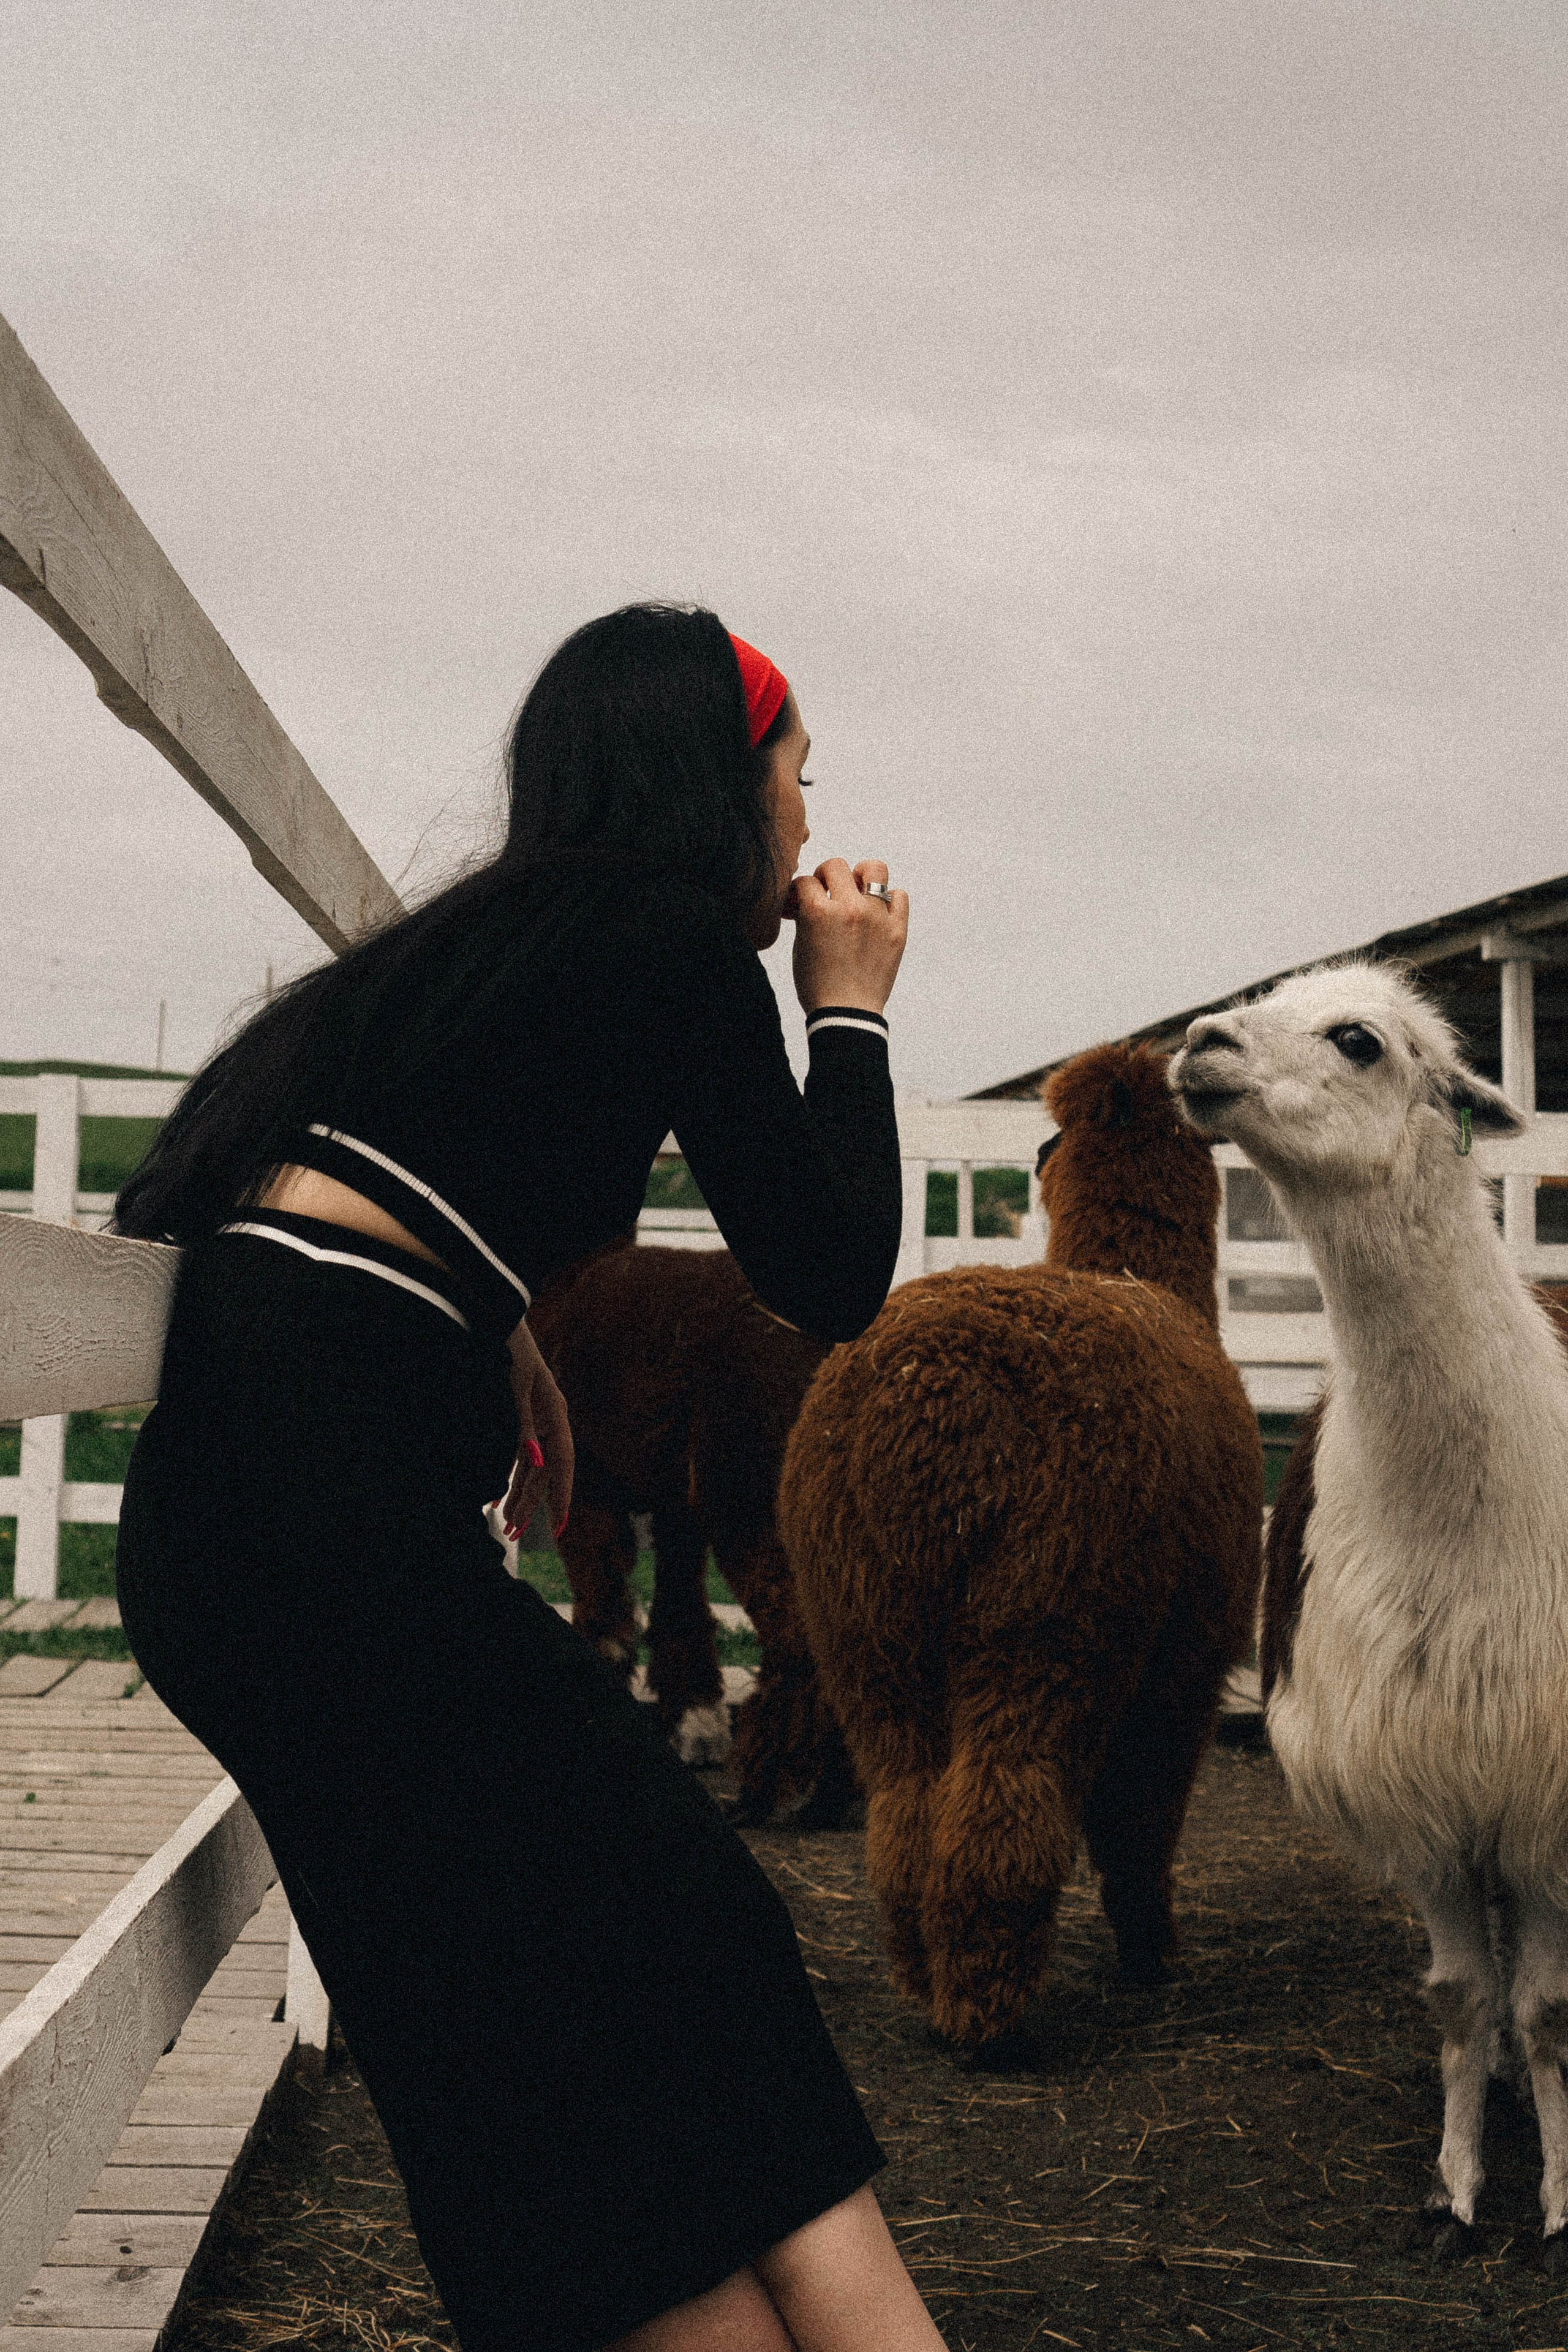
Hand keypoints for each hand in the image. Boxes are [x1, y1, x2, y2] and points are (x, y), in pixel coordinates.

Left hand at [498, 1320, 573, 1543]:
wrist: (495, 1322)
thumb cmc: (508, 1351)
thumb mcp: (515, 1387)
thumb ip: (523, 1425)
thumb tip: (535, 1462)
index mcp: (556, 1412)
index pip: (563, 1462)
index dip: (562, 1495)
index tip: (558, 1526)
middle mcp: (549, 1421)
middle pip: (546, 1471)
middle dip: (532, 1504)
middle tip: (515, 1534)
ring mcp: (535, 1421)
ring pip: (532, 1468)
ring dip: (520, 1496)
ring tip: (508, 1526)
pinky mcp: (520, 1420)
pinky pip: (520, 1457)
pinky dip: (511, 1478)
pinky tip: (501, 1498)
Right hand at [788, 858, 907, 1015]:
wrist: (847, 1014)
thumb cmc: (818, 986)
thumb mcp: (800, 947)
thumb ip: (806, 916)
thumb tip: (808, 897)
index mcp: (818, 913)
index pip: (805, 881)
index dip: (800, 891)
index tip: (801, 902)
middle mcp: (849, 908)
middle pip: (836, 865)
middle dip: (826, 876)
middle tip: (827, 891)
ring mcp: (876, 917)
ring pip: (875, 869)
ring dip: (862, 875)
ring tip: (858, 889)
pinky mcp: (897, 930)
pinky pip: (899, 896)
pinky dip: (889, 900)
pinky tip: (878, 912)